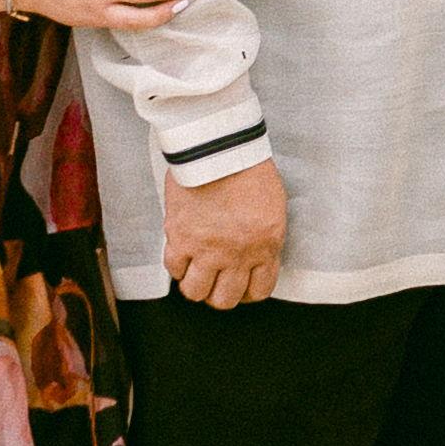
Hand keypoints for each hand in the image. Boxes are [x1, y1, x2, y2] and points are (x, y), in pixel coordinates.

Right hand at [159, 158, 288, 307]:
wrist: (221, 147)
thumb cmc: (249, 168)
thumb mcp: (271, 207)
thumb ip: (262, 237)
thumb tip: (253, 256)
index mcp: (266, 246)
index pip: (259, 290)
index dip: (248, 292)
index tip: (241, 285)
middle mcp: (238, 254)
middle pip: (225, 299)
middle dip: (219, 295)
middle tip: (215, 282)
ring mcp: (207, 249)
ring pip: (196, 292)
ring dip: (195, 285)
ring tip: (195, 272)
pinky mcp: (180, 237)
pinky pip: (173, 268)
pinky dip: (176, 265)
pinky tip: (181, 254)